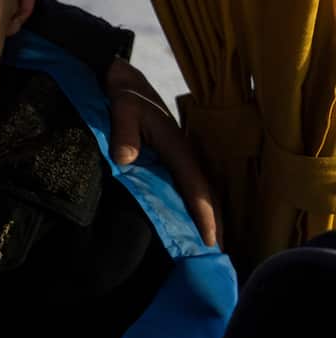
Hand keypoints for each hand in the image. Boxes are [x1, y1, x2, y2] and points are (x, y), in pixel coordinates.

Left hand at [106, 57, 218, 246]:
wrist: (121, 80)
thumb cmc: (123, 94)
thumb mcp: (122, 106)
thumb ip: (124, 131)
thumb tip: (124, 159)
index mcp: (177, 147)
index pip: (195, 187)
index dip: (204, 214)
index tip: (211, 240)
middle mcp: (182, 156)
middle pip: (204, 195)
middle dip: (213, 224)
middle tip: (216, 257)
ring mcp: (176, 158)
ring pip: (195, 193)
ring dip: (204, 218)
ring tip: (208, 249)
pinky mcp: (166, 159)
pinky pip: (182, 188)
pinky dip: (189, 207)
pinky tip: (185, 225)